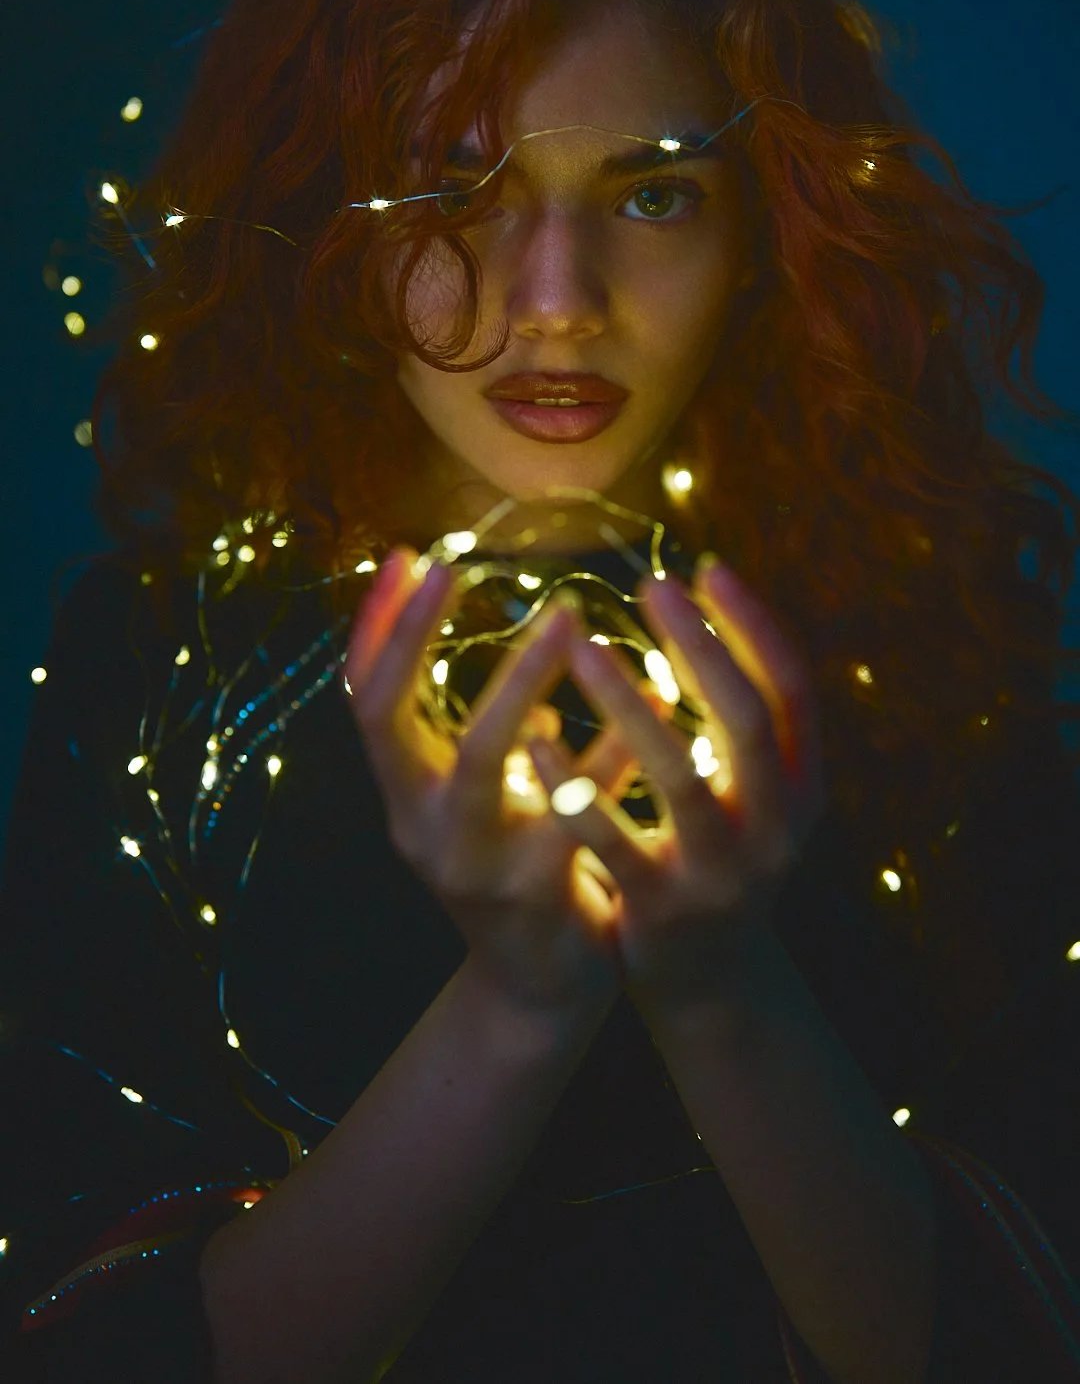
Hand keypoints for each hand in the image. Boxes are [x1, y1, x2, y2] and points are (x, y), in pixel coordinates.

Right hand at [343, 548, 651, 1023]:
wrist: (537, 985)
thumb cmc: (505, 862)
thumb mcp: (464, 794)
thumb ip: (453, 724)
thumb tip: (458, 618)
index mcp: (404, 793)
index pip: (363, 699)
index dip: (375, 628)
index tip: (407, 556)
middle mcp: (421, 824)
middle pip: (393, 720)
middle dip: (417, 638)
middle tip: (459, 566)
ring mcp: (474, 860)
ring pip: (484, 760)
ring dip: (521, 680)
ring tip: (569, 614)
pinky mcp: (540, 891)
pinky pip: (578, 804)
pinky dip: (612, 746)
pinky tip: (656, 693)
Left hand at [526, 558, 826, 1023]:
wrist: (715, 982)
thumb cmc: (723, 854)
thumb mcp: (756, 788)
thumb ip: (743, 716)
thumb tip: (706, 604)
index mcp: (805, 784)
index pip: (792, 688)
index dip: (753, 626)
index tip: (704, 568)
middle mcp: (779, 826)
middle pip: (749, 722)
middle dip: (702, 648)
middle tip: (651, 585)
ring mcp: (724, 871)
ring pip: (682, 779)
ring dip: (630, 708)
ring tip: (585, 648)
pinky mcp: (664, 909)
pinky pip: (615, 841)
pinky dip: (576, 786)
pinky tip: (536, 736)